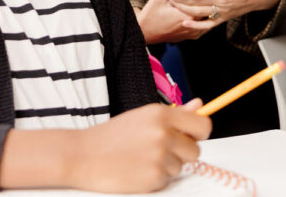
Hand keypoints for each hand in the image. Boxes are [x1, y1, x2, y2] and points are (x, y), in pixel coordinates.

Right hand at [69, 98, 211, 192]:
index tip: (192, 137)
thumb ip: (175, 114)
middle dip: (182, 153)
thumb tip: (199, 105)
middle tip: (158, 150)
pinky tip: (136, 170)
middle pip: (195, 150)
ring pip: (181, 167)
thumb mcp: (142, 117)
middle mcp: (163, 133)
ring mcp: (159, 156)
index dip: (199, 133)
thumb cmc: (110, 137)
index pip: (203, 125)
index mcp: (161, 114)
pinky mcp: (154, 177)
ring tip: (142, 159)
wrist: (82, 156)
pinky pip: (167, 181)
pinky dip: (154, 178)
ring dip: (166, 166)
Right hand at [136, 0, 206, 42]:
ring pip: (207, 20)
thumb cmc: (150, 16)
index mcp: (187, 15)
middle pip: (208, 11)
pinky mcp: (190, 36)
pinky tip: (202, 13)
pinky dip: (203, 20)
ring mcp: (192, 33)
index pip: (204, 2)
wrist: (144, 32)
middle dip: (208, 1)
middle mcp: (192, 26)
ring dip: (207, 12)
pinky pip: (203, 28)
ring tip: (208, 2)